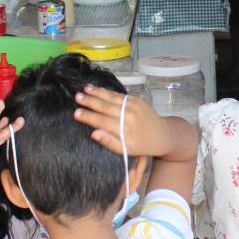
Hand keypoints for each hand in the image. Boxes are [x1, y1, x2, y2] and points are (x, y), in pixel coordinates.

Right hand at [74, 84, 191, 162]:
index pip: (102, 122)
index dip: (88, 117)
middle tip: (76, 97)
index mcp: (125, 130)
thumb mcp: (126, 149)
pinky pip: (119, 95)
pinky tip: (97, 89)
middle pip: (105, 107)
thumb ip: (109, 142)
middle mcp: (129, 115)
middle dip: (90, 101)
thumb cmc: (142, 145)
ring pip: (111, 97)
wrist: (163, 134)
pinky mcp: (137, 99)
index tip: (76, 113)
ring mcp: (134, 105)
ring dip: (97, 92)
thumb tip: (93, 133)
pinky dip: (107, 92)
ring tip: (84, 89)